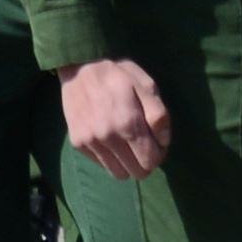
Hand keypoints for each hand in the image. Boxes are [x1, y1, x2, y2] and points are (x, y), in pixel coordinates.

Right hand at [59, 56, 174, 181]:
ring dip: (128, 164)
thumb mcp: (147, 86)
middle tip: (146, 147)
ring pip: (118, 173)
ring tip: (130, 147)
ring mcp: (90, 142)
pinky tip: (113, 142)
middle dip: (146, 163)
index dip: (159, 156)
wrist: (79, 68)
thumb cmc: (118, 75)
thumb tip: (163, 143)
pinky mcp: (78, 143)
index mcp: (129, 123)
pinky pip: (102, 165)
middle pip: (136, 172)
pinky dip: (111, 159)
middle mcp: (108, 137)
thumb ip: (159, 116)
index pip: (151, 160)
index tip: (159, 146)